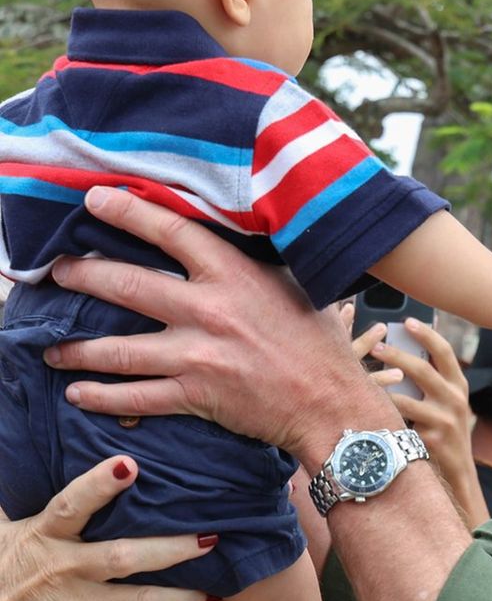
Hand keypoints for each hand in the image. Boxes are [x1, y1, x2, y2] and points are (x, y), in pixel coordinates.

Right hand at [0, 456, 216, 600]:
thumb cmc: (7, 569)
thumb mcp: (8, 531)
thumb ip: (34, 498)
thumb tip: (34, 436)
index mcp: (43, 534)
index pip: (72, 505)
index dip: (99, 485)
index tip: (130, 464)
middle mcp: (62, 568)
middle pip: (121, 557)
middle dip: (168, 548)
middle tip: (209, 536)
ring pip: (136, 599)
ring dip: (180, 594)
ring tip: (217, 584)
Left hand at [45, 187, 395, 464]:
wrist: (330, 402)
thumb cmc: (319, 342)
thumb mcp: (293, 286)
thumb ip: (256, 265)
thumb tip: (236, 240)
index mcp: (236, 275)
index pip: (172, 232)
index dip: (130, 211)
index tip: (97, 198)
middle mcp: (209, 310)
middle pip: (129, 284)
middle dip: (83, 276)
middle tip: (56, 271)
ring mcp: (197, 355)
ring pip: (118, 348)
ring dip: (77, 347)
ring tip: (51, 346)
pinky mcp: (195, 395)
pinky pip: (134, 397)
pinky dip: (101, 396)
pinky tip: (78, 393)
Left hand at [365, 318, 489, 528]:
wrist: (459, 475)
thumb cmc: (444, 432)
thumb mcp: (446, 403)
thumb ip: (430, 382)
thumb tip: (400, 352)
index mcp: (458, 385)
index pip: (444, 351)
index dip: (426, 334)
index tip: (407, 321)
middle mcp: (455, 399)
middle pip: (422, 370)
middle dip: (397, 356)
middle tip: (376, 346)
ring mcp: (444, 420)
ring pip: (406, 398)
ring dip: (382, 387)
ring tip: (363, 378)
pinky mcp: (431, 440)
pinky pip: (400, 423)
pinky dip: (383, 415)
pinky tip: (366, 410)